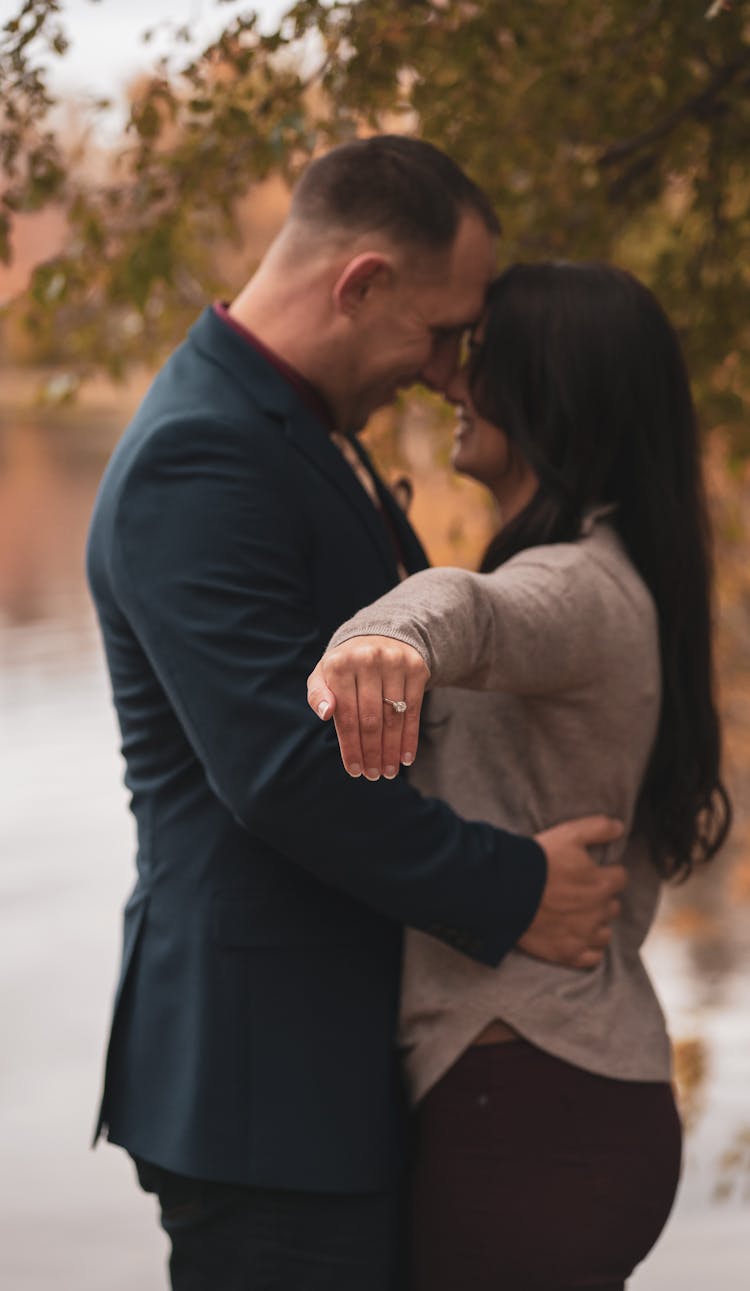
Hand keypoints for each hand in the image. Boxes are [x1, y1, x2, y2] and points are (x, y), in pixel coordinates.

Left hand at [307, 636, 429, 779]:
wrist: (380, 635)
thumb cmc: (346, 665)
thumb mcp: (324, 674)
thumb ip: (317, 694)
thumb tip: (325, 713)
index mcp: (340, 664)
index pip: (346, 715)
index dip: (351, 746)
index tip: (355, 770)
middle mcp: (368, 660)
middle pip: (371, 719)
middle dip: (372, 752)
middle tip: (373, 775)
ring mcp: (395, 663)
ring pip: (393, 717)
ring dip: (391, 750)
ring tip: (388, 771)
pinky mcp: (416, 668)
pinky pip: (413, 710)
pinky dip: (409, 737)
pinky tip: (405, 757)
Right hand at [518, 816, 626, 969]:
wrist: (505, 889)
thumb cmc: (537, 860)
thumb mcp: (569, 834)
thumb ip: (599, 828)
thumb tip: (620, 827)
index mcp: (602, 884)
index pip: (620, 878)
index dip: (607, 873)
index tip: (592, 871)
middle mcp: (598, 912)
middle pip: (612, 906)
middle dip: (601, 898)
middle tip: (580, 891)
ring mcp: (583, 935)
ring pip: (604, 933)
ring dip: (596, 924)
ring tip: (578, 916)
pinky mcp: (567, 953)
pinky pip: (592, 958)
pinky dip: (589, 949)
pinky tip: (577, 938)